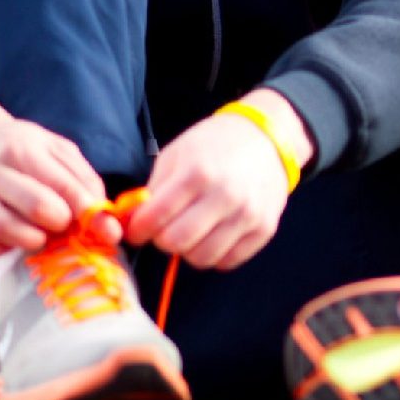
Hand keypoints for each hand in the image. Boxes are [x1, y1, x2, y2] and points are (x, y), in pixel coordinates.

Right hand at [0, 87, 119, 258]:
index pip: (63, 185)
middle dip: (60, 223)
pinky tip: (8, 242)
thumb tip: (104, 217)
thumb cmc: (18, 148)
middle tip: (64, 225)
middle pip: (35, 206)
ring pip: (3, 228)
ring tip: (39, 235)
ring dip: (31, 240)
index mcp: (22, 148)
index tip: (108, 232)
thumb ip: (82, 178)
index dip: (90, 213)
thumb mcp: (54, 148)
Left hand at [126, 89, 312, 270]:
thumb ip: (154, 189)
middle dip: (162, 240)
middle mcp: (225, 196)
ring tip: (190, 231)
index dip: (138, 229)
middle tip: (164, 229)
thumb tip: (133, 221)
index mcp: (198, 172)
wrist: (266, 138)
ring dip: (188, 250)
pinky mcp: (264, 229)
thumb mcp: (176, 153)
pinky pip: (228, 261)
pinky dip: (214, 254)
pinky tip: (212, 234)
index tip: (136, 230)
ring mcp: (248, 215)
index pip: (156, 218)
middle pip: (177, 243)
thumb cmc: (214, 144)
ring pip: (203, 258)